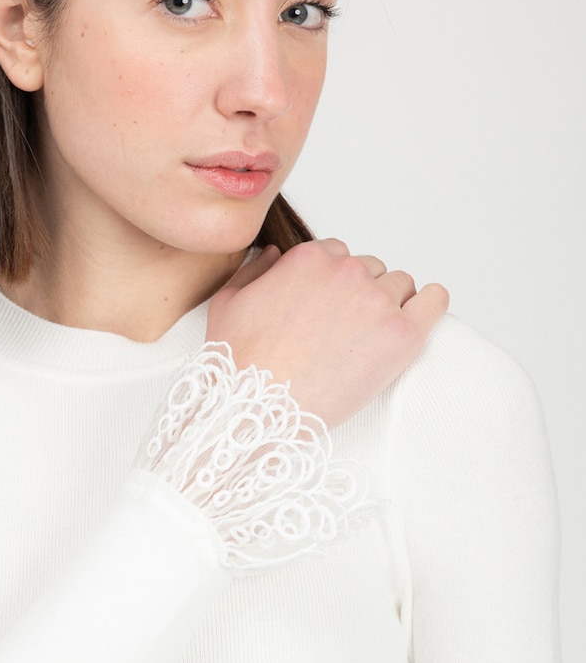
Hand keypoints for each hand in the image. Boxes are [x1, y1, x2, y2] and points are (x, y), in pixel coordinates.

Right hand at [205, 239, 448, 427]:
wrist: (259, 408)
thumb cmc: (240, 363)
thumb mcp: (229, 302)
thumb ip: (254, 269)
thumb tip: (274, 255)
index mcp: (308, 258)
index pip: (337, 254)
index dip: (333, 282)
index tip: (329, 306)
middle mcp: (346, 271)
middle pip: (371, 269)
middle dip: (360, 293)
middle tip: (347, 329)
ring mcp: (377, 301)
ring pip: (401, 285)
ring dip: (391, 303)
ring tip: (374, 335)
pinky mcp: (402, 334)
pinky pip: (434, 301)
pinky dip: (431, 304)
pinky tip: (421, 315)